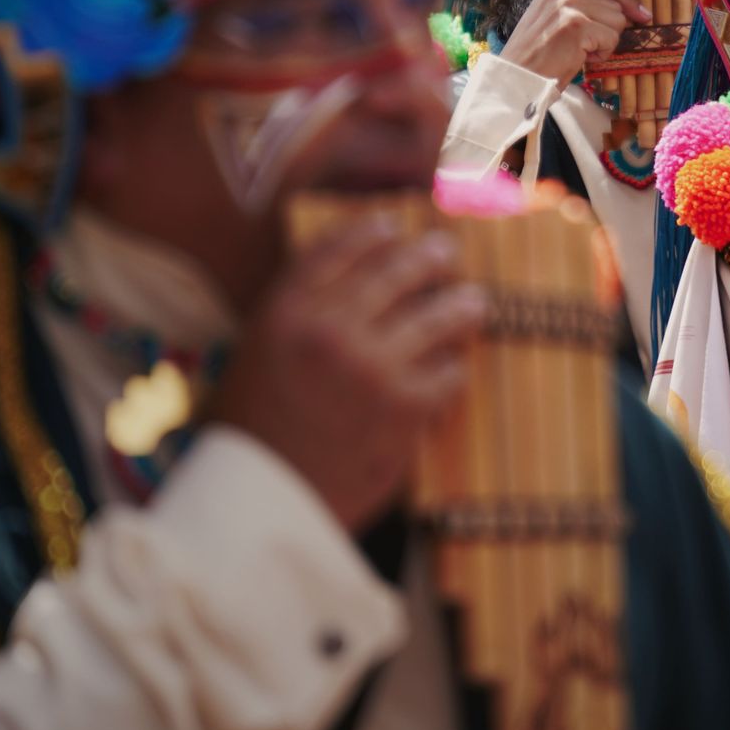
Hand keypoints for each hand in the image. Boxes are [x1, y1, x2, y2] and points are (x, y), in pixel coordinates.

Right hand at [208, 219, 485, 529]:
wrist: (261, 506)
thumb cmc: (254, 435)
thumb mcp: (256, 357)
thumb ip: (298, 315)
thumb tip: (357, 280)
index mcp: (283, 312)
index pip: (337, 249)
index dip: (371, 231)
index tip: (393, 224)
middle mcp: (328, 329)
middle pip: (394, 271)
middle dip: (429, 258)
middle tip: (447, 254)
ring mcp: (370, 366)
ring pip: (435, 316)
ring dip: (460, 305)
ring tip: (474, 303)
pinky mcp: (404, 406)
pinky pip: (448, 373)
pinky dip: (454, 370)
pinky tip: (455, 369)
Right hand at [501, 0, 650, 86]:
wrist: (517, 79)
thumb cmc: (536, 60)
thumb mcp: (554, 23)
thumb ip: (580, 10)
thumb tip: (623, 12)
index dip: (625, 2)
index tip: (642, 14)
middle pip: (614, 5)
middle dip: (608, 30)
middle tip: (584, 48)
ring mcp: (569, 6)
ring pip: (617, 21)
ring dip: (605, 43)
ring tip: (579, 52)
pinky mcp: (577, 25)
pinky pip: (611, 38)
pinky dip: (601, 54)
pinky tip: (580, 58)